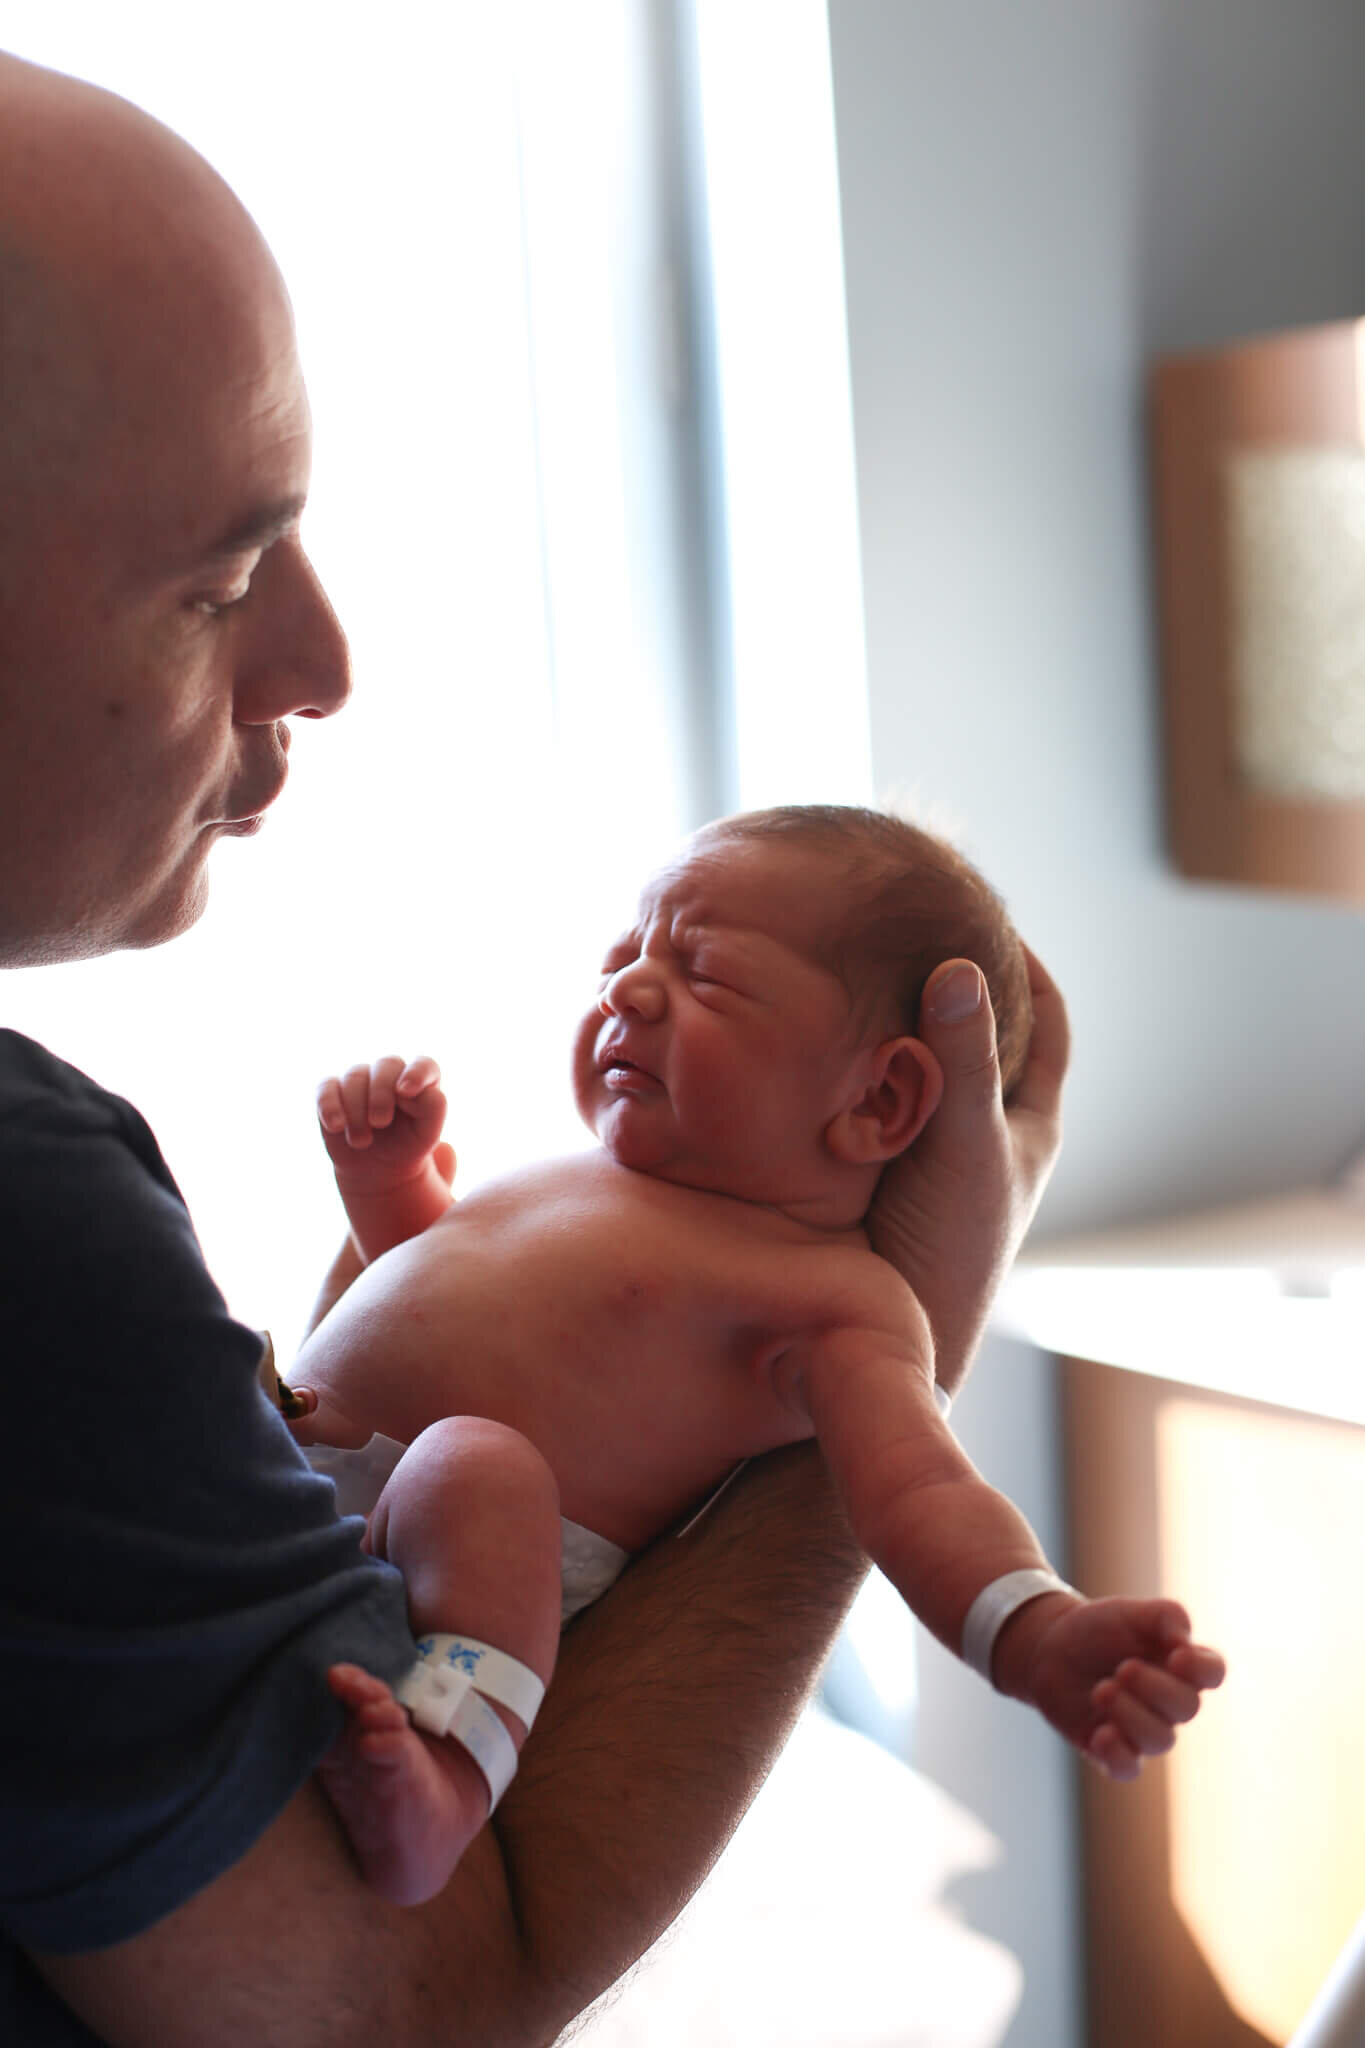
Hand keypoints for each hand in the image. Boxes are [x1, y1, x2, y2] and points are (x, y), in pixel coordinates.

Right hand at [317, 1056, 455, 1200]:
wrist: (378, 1168)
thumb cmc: (408, 1145)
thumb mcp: (427, 1134)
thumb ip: (433, 1108)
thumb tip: (419, 1090)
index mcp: (420, 1080)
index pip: (424, 1065)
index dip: (416, 1073)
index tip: (406, 1092)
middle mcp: (390, 1073)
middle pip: (387, 1065)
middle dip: (382, 1094)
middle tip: (380, 1123)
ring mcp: (360, 1079)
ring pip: (355, 1077)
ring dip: (357, 1111)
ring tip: (362, 1141)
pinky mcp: (333, 1092)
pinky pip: (326, 1087)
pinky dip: (329, 1105)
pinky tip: (336, 1126)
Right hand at [867, 947, 1068, 1393]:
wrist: (873, 1340)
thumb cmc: (945, 1255)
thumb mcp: (962, 1145)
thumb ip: (960, 1058)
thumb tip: (962, 965)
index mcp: (1025, 1125)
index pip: (1047, 1019)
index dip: (1027, 959)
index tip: (985, 905)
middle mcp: (977, 1134)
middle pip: (976, 1032)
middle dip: (946, 977)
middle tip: (902, 919)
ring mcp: (921, 1152)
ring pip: (911, 1063)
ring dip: (885, 1019)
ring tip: (846, 959)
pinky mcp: (865, 1167)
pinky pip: (857, 1095)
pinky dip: (839, 1061)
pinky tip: (801, 1032)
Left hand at [1002, 1592, 1225, 1780]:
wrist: (1049, 1648)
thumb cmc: (1097, 1629)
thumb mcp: (1129, 1610)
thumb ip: (1166, 1616)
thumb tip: (1185, 1642)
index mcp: (1178, 1664)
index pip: (1212, 1671)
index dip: (1202, 1668)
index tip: (1177, 1656)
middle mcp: (1167, 1702)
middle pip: (1188, 1707)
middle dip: (1155, 1687)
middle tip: (1123, 1669)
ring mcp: (1142, 1729)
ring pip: (1161, 1740)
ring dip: (1131, 1715)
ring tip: (1101, 1691)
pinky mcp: (1112, 1750)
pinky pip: (1128, 1769)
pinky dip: (1118, 1754)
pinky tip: (1100, 1733)